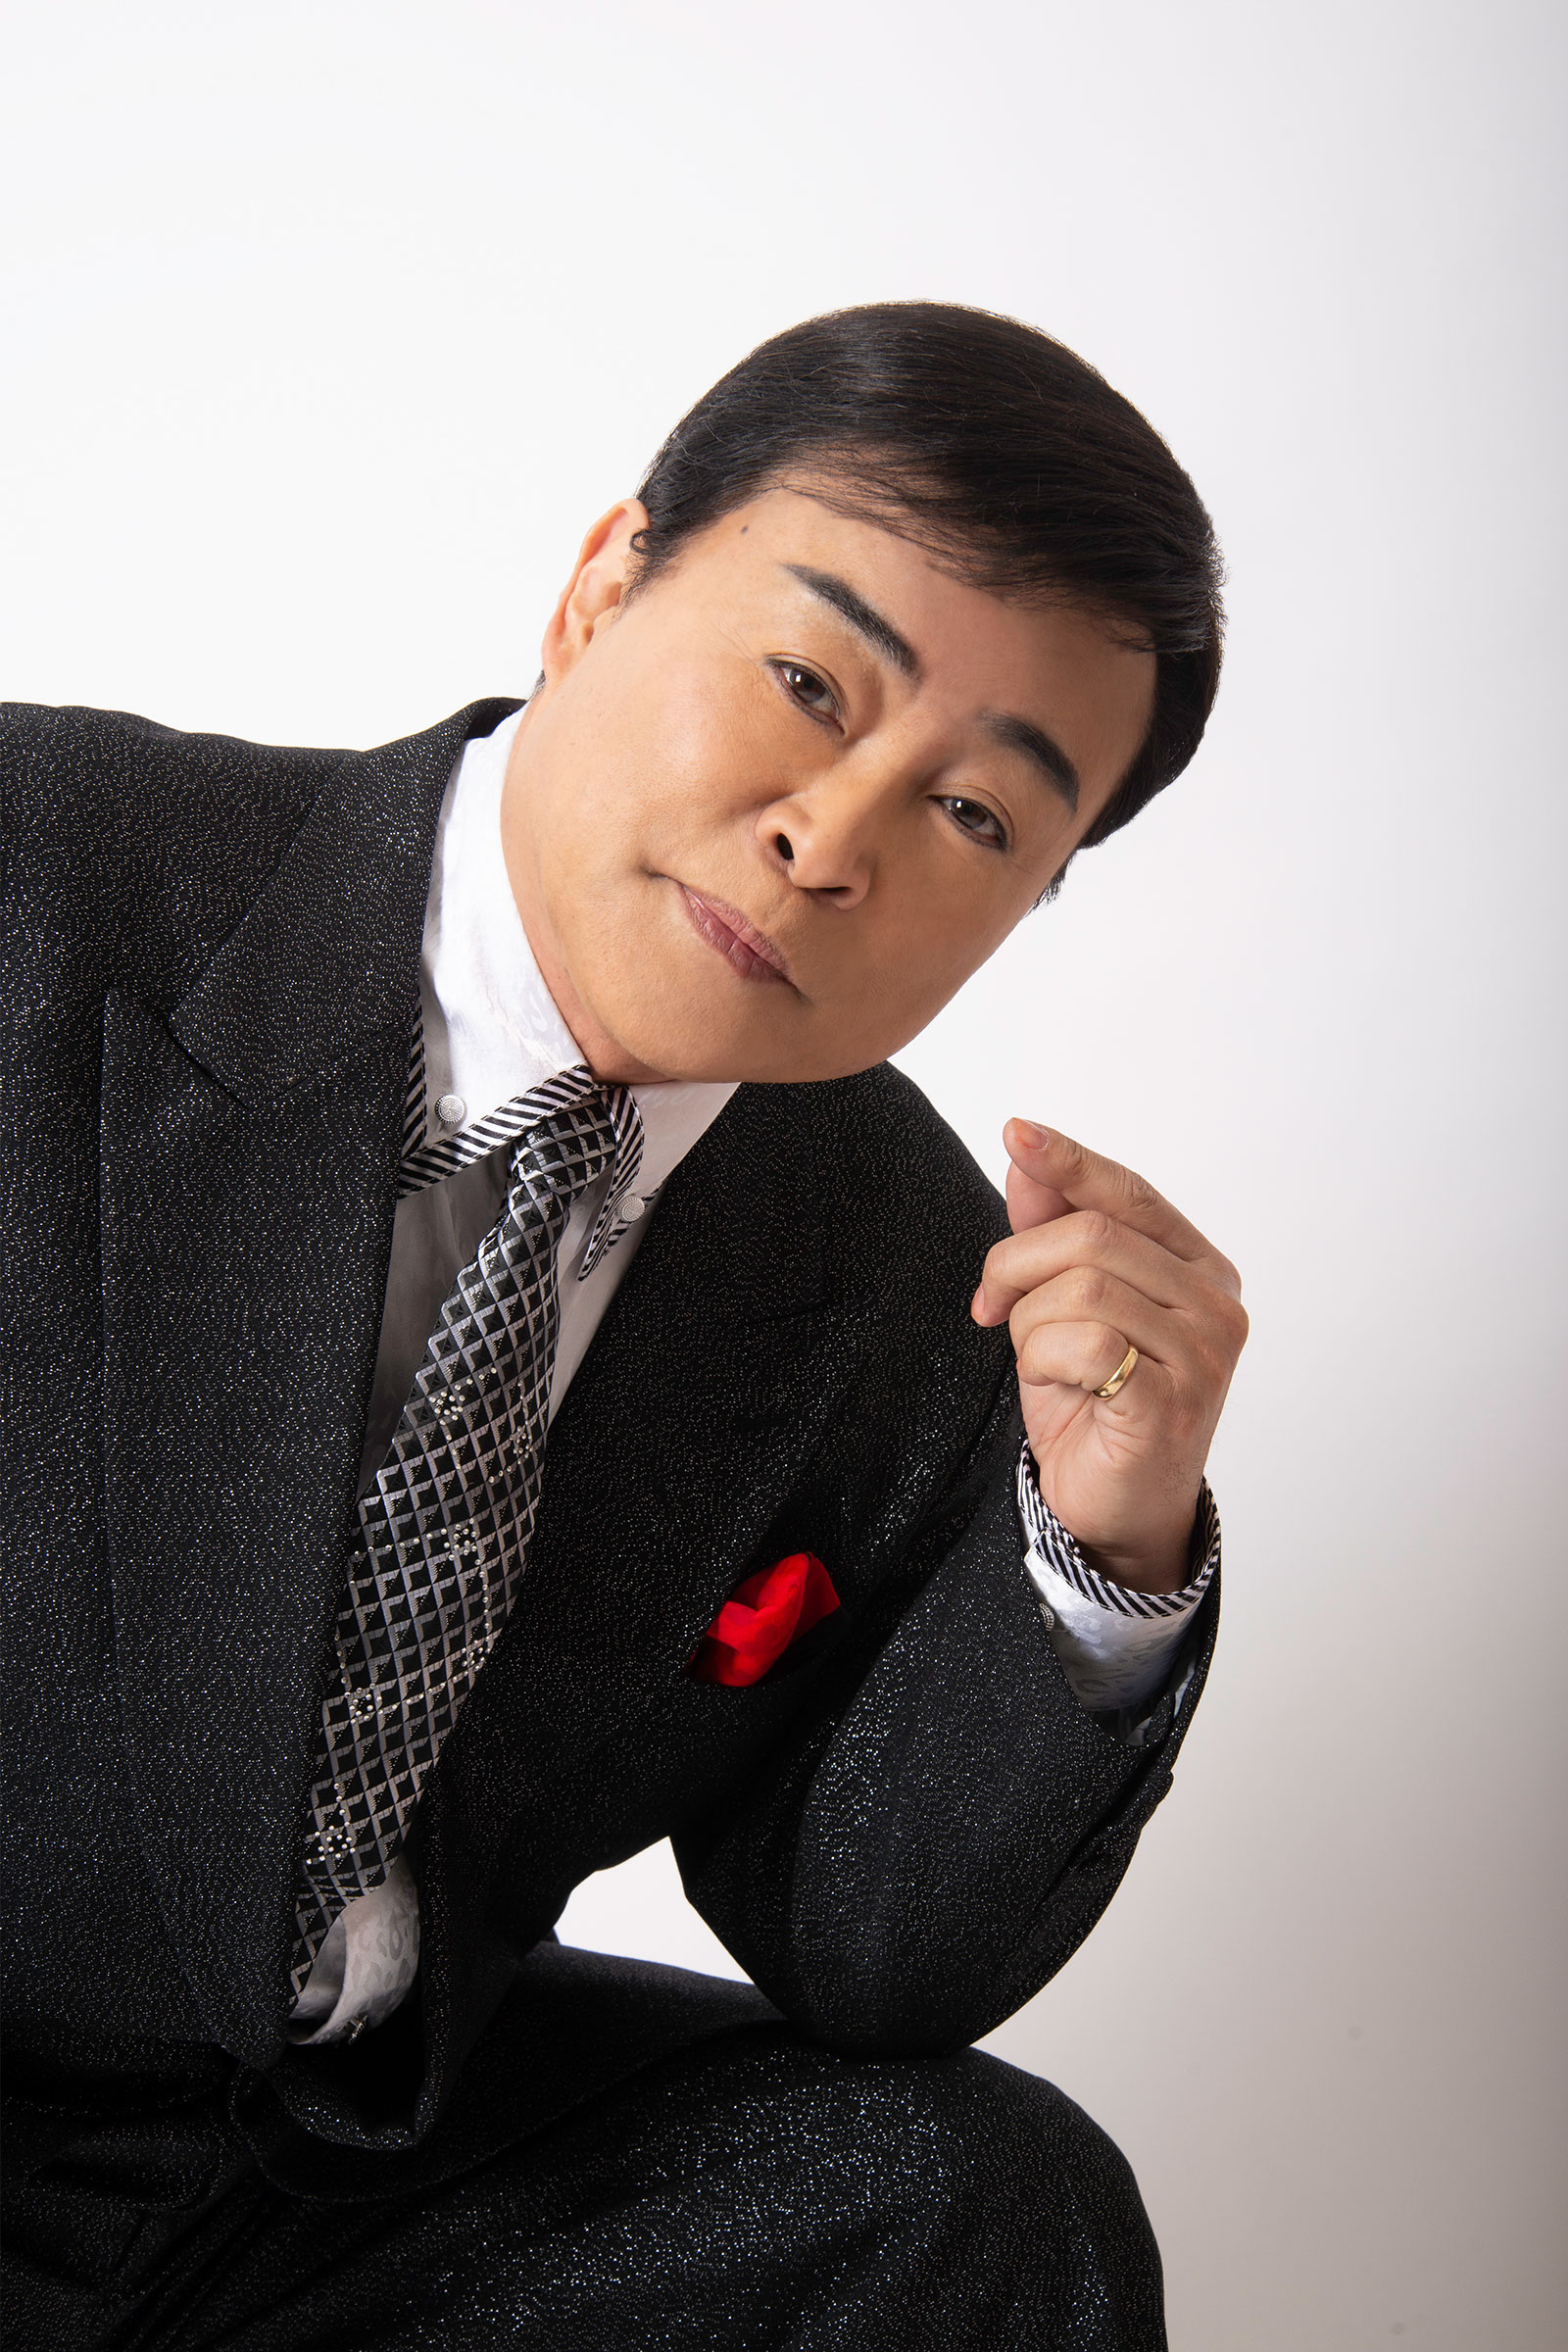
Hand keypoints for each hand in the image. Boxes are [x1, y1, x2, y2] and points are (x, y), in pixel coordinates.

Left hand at [971, 1121, 1246, 1593]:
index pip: (1130, 1195)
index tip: (1016, 1132)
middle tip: (990, 1308)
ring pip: (1082, 1288)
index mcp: (1198, 1269)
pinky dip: (1045, 1361)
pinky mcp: (1174, 1401)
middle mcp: (1216, 1303)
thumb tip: (1027, 1155)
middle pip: (1092, 1236)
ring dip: (1030, 1325)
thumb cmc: (1092, 1406)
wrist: (1114, 1512)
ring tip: (1038, 1361)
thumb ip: (1051, 1232)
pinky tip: (1058, 1388)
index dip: (1070, 1161)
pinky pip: (1086, 1345)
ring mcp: (1203, 1353)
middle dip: (1017, 1266)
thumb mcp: (1059, 1308)